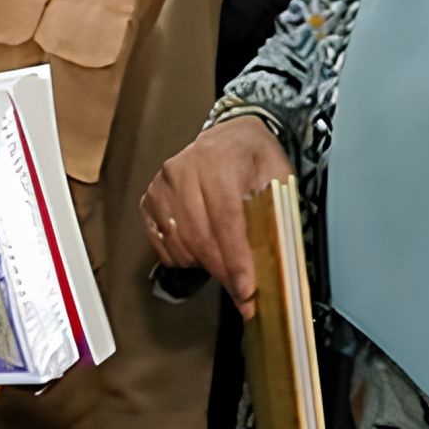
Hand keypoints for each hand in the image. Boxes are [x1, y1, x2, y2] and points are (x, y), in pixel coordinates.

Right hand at [141, 115, 291, 316]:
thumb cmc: (254, 156)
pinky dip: (184, 256)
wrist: (228, 136)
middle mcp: (183, 170)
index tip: (245, 288)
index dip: (235, 258)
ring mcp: (162, 186)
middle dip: (223, 271)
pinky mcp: (150, 199)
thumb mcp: (279, 176)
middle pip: (200, 236)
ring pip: (180, 243)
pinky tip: (202, 250)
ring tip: (225, 264)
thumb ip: (278, 214)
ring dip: (205, 264)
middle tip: (243, 293)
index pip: (225, 219)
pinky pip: (163, 243)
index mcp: (219, 161)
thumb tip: (276, 263)